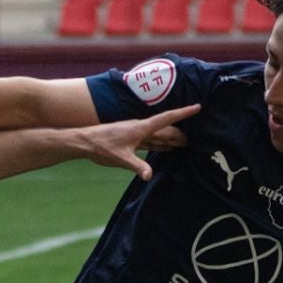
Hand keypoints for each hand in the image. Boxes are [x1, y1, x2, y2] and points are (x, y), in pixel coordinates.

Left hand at [71, 104, 198, 178]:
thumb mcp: (120, 158)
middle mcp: (141, 128)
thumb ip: (136, 166)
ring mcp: (136, 134)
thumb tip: (149, 176)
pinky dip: (161, 144)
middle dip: (181, 132)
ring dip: (172, 138)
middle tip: (197, 138)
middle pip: (166, 129)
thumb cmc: (101, 147)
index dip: (183, 113)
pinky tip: (166, 147)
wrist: (85, 142)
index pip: (167, 119)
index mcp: (141, 128)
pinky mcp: (132, 140)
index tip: (197, 107)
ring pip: (159, 134)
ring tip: (186, 142)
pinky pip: (151, 141)